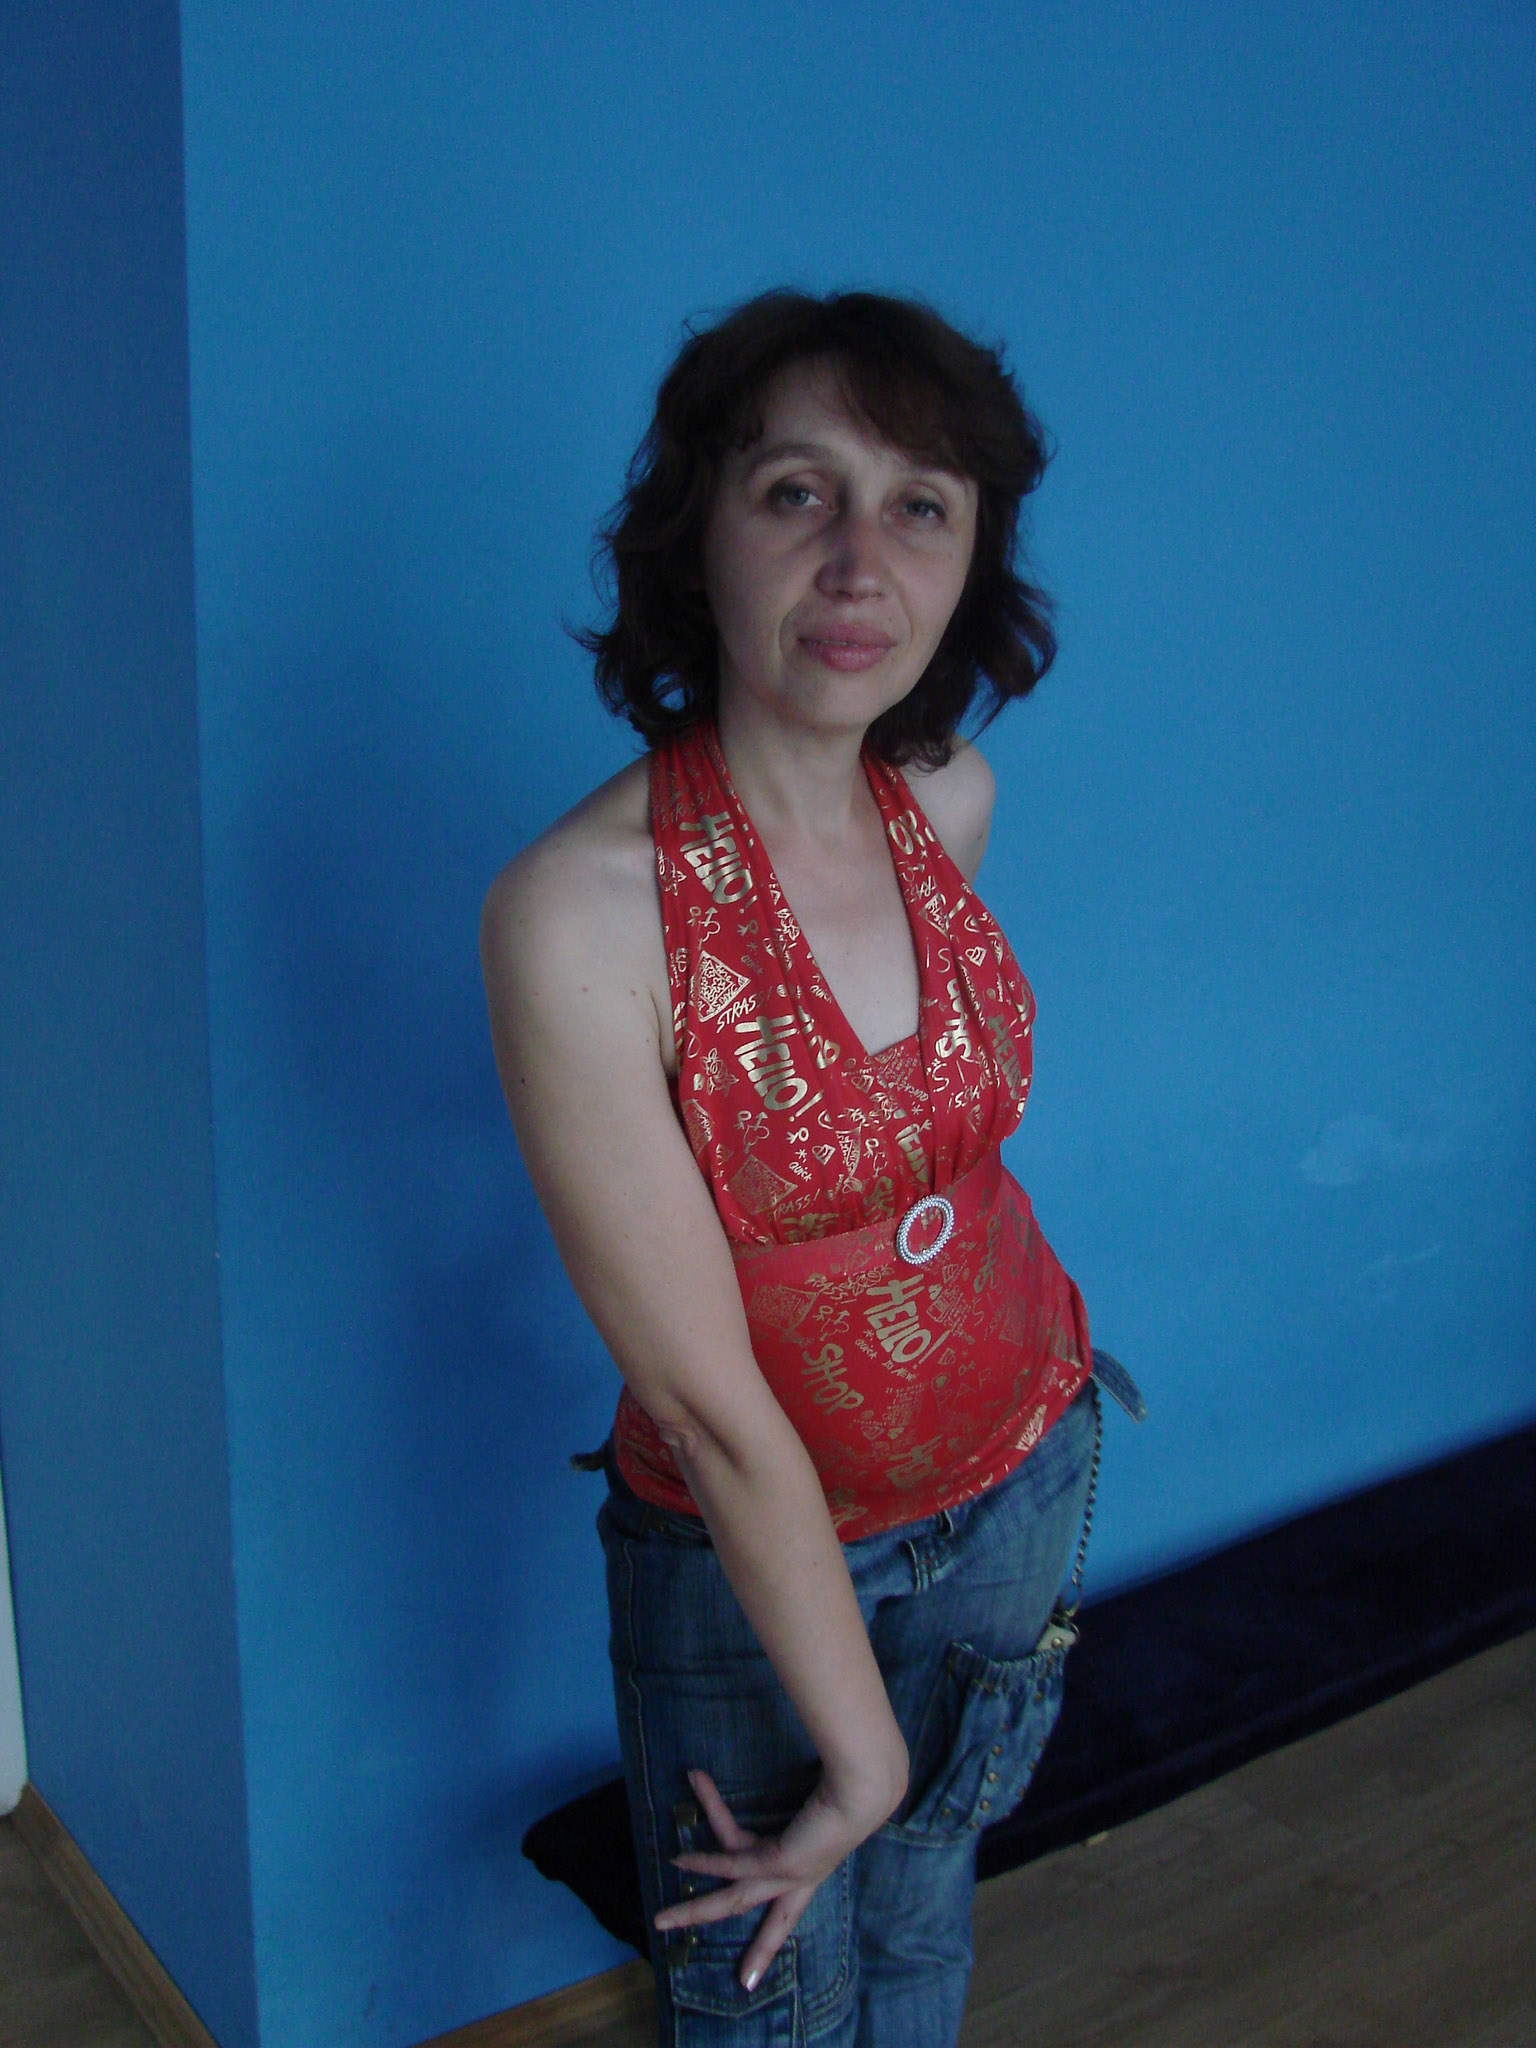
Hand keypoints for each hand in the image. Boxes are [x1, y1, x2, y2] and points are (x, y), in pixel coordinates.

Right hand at [653, 1765, 892, 1991]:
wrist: (862, 1788)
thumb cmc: (850, 1788)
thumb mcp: (821, 1806)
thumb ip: (802, 1808)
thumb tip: (803, 1784)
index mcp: (811, 1871)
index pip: (787, 1913)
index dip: (769, 1943)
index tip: (751, 1978)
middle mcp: (799, 1880)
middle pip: (759, 1917)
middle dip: (746, 1947)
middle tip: (737, 1980)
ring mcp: (786, 1875)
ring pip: (731, 1901)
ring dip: (694, 1909)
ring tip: (661, 1917)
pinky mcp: (775, 1861)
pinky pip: (729, 1863)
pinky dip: (703, 1862)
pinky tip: (680, 1859)